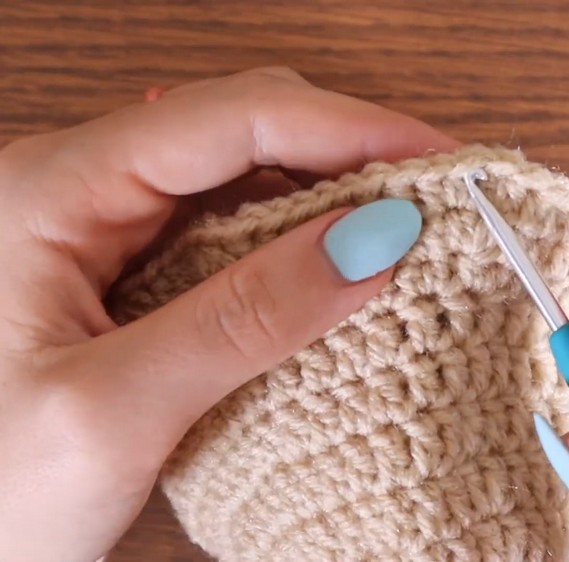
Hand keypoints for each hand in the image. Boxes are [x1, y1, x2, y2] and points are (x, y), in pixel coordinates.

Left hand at [0, 67, 456, 561]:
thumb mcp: (113, 413)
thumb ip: (243, 319)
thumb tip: (374, 241)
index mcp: (51, 192)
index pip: (229, 118)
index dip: (349, 127)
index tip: (441, 161)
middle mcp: (81, 189)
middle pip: (244, 127)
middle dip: (350, 153)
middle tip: (439, 199)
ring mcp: (107, 230)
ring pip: (245, 176)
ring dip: (331, 199)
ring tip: (408, 235)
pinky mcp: (133, 274)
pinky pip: (233, 232)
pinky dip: (299, 245)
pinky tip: (343, 273)